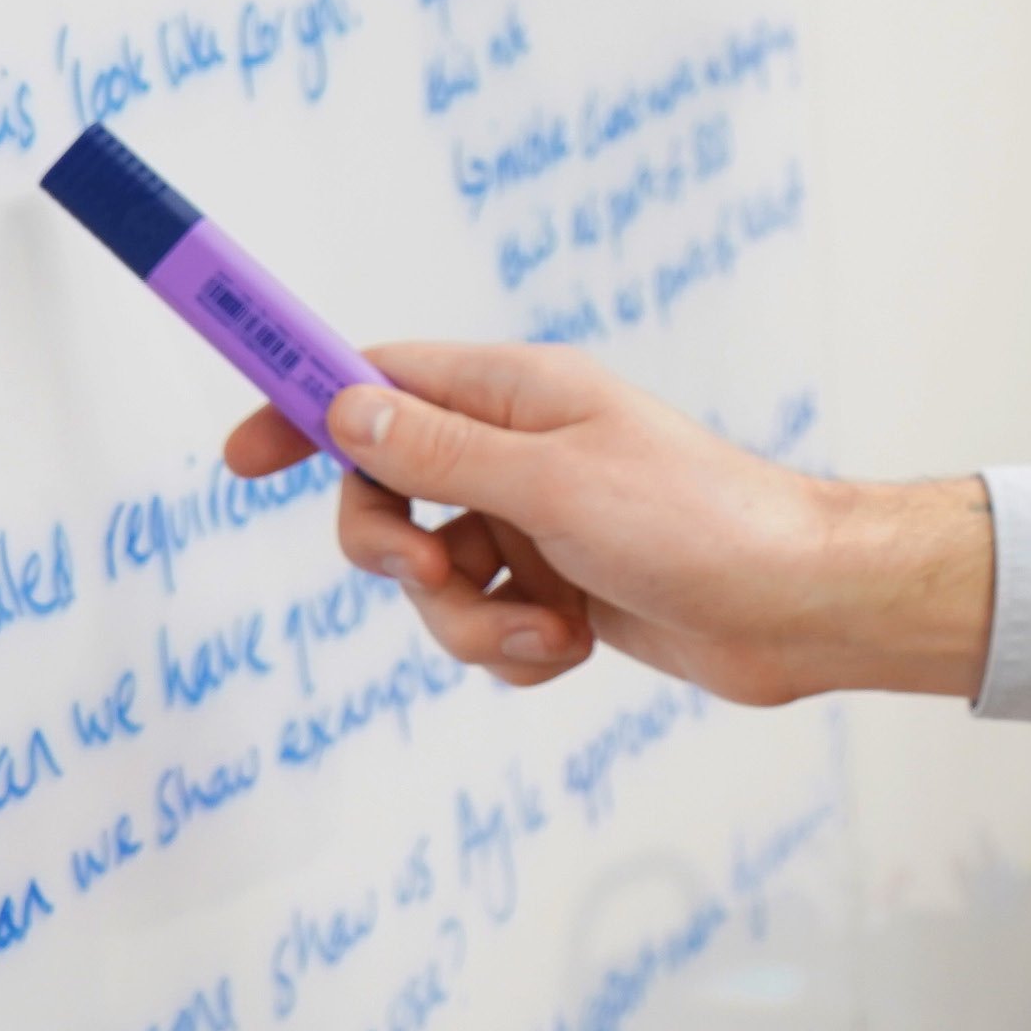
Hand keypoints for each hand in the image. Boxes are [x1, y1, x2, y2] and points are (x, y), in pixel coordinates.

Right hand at [224, 344, 997, 705]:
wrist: (791, 608)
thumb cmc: (692, 520)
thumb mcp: (552, 481)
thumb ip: (441, 450)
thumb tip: (344, 406)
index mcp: (518, 394)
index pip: (380, 381)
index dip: (303, 407)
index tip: (240, 458)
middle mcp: (521, 451)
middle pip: (386, 492)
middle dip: (392, 547)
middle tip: (434, 570)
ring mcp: (538, 526)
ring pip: (433, 579)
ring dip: (469, 620)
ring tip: (544, 628)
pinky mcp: (560, 593)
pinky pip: (484, 629)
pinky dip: (514, 649)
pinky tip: (572, 647)